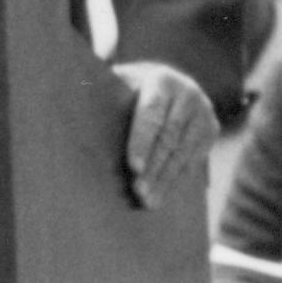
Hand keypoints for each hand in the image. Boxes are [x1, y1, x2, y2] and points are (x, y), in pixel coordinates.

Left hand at [112, 60, 217, 211]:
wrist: (165, 84)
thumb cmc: (128, 90)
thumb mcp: (117, 85)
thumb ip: (101, 95)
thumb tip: (70, 105)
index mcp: (161, 80)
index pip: (151, 114)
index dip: (142, 141)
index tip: (133, 167)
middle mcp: (188, 93)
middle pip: (169, 137)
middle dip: (153, 168)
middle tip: (138, 192)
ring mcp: (204, 112)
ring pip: (183, 153)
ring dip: (165, 180)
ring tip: (149, 202)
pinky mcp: (211, 130)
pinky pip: (194, 160)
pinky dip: (177, 180)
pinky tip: (163, 196)